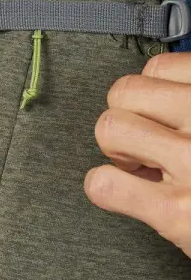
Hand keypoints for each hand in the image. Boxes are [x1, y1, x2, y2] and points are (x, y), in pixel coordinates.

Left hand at [85, 52, 190, 257]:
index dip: (152, 96)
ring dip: (116, 151)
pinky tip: (129, 195)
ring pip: (109, 128)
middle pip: (125, 93)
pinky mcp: (176, 210)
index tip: (160, 116)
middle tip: (145, 145)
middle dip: (127, 119)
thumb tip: (158, 97)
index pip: (159, 69)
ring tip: (142, 168)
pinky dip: (105, 189)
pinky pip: (104, 184)